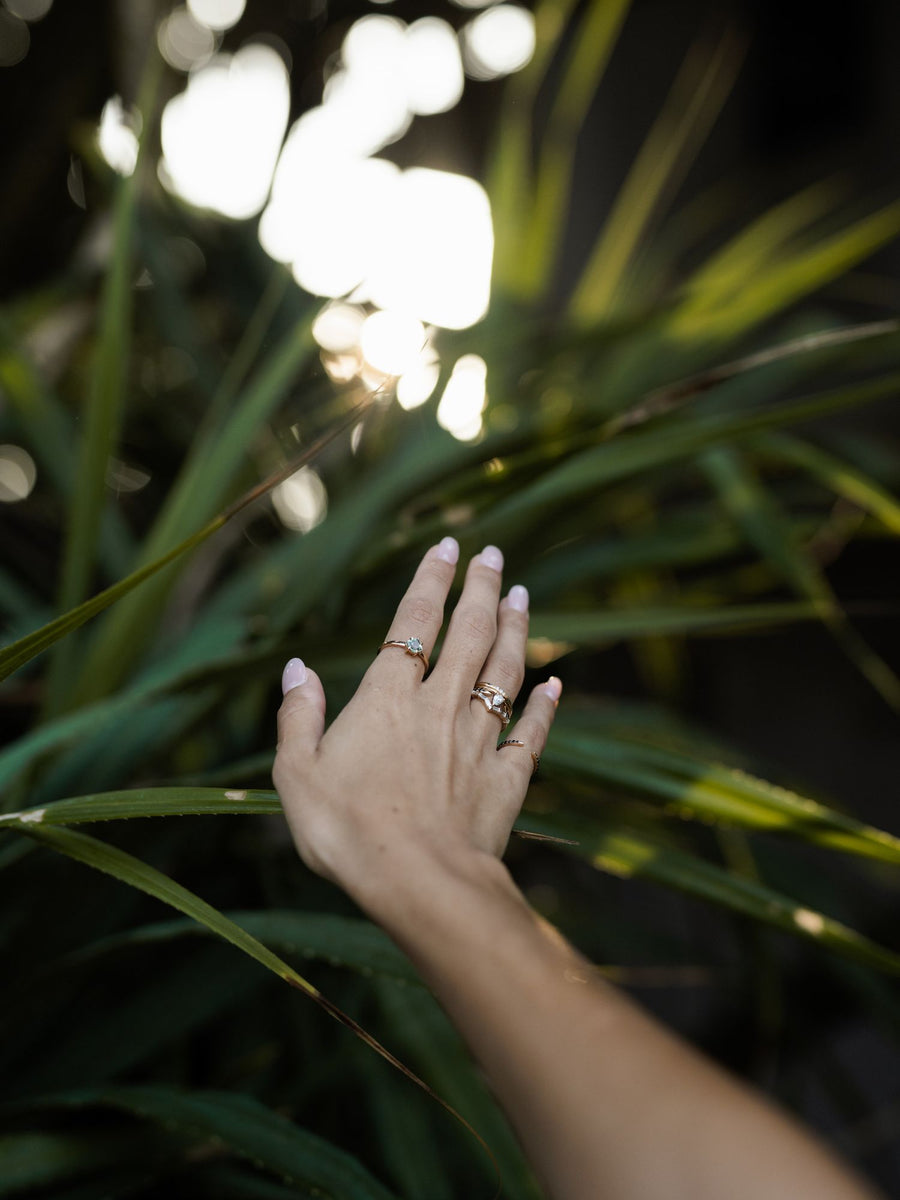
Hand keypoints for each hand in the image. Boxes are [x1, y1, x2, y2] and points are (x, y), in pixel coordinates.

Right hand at [272, 538, 560, 916]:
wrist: (418, 883)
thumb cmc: (347, 832)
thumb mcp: (296, 775)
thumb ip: (298, 717)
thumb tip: (296, 668)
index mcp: (387, 699)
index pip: (413, 621)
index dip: (431, 579)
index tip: (448, 546)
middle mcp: (439, 707)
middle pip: (470, 633)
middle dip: (483, 589)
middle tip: (495, 555)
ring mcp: (478, 742)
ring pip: (505, 671)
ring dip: (517, 630)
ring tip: (524, 596)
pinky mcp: (505, 780)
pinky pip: (531, 734)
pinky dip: (546, 707)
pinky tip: (557, 684)